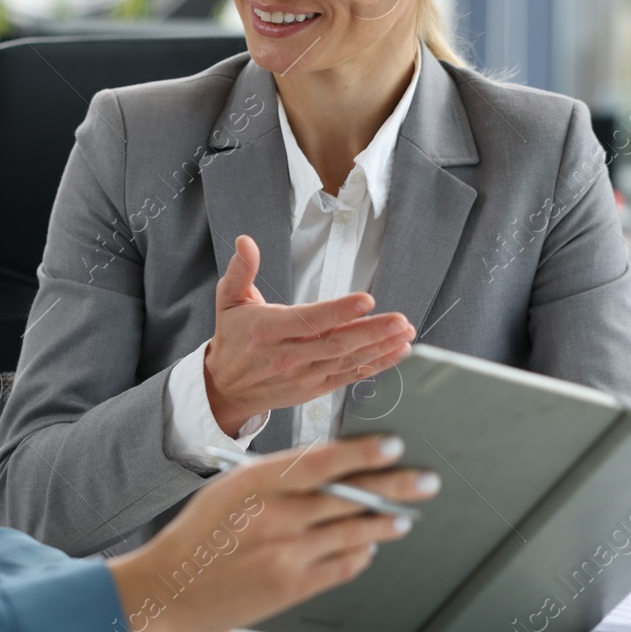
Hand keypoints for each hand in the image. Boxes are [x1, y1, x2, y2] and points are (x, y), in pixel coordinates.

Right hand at [107, 434, 440, 631]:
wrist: (169, 587)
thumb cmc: (199, 534)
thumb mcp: (231, 488)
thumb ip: (279, 478)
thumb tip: (332, 469)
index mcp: (257, 481)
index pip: (322, 460)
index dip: (363, 453)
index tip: (392, 447)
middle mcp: (275, 514)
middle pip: (350, 496)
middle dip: (395, 487)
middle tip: (425, 482)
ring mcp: (285, 552)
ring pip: (354, 532)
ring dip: (385, 523)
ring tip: (404, 517)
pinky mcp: (290, 587)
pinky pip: (341, 567)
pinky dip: (359, 555)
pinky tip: (366, 548)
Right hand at [204, 234, 415, 434]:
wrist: (225, 389)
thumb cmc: (232, 340)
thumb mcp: (228, 300)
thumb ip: (241, 270)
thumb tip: (246, 242)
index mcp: (269, 330)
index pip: (310, 320)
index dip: (339, 311)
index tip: (367, 300)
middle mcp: (288, 356)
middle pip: (336, 343)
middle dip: (373, 332)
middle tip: (400, 320)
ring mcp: (304, 375)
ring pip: (347, 361)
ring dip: (380, 348)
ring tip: (405, 334)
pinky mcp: (315, 388)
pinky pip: (349, 376)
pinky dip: (375, 366)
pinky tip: (396, 353)